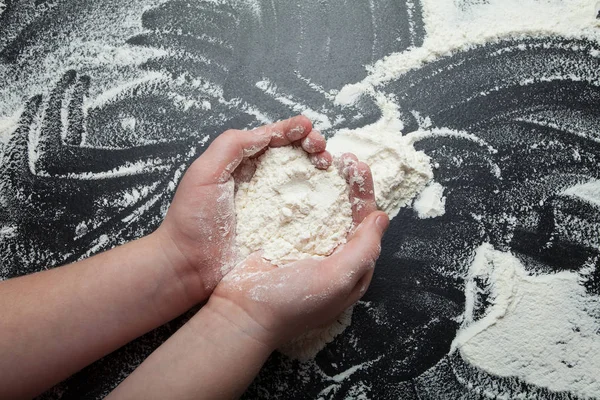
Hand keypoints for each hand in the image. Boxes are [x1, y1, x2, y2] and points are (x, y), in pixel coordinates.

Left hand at [155, 116, 331, 302]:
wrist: (190, 266)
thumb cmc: (192, 219)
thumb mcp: (205, 173)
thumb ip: (231, 146)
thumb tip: (267, 133)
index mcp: (242, 164)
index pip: (271, 139)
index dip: (291, 130)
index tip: (307, 128)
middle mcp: (260, 182)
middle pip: (292, 156)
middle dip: (311, 145)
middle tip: (321, 147)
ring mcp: (272, 206)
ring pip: (303, 180)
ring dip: (319, 167)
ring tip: (328, 165)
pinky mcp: (280, 229)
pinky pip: (304, 210)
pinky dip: (320, 198)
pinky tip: (331, 192)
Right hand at [206, 156, 389, 348]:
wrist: (242, 312)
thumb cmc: (292, 303)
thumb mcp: (338, 279)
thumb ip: (364, 250)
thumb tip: (381, 217)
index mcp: (351, 267)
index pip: (366, 225)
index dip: (365, 195)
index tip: (359, 168)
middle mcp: (332, 256)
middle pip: (347, 213)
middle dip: (349, 184)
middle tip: (344, 158)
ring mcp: (307, 247)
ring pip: (324, 209)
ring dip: (327, 184)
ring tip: (325, 160)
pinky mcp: (283, 241)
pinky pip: (299, 213)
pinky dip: (303, 193)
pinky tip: (300, 176)